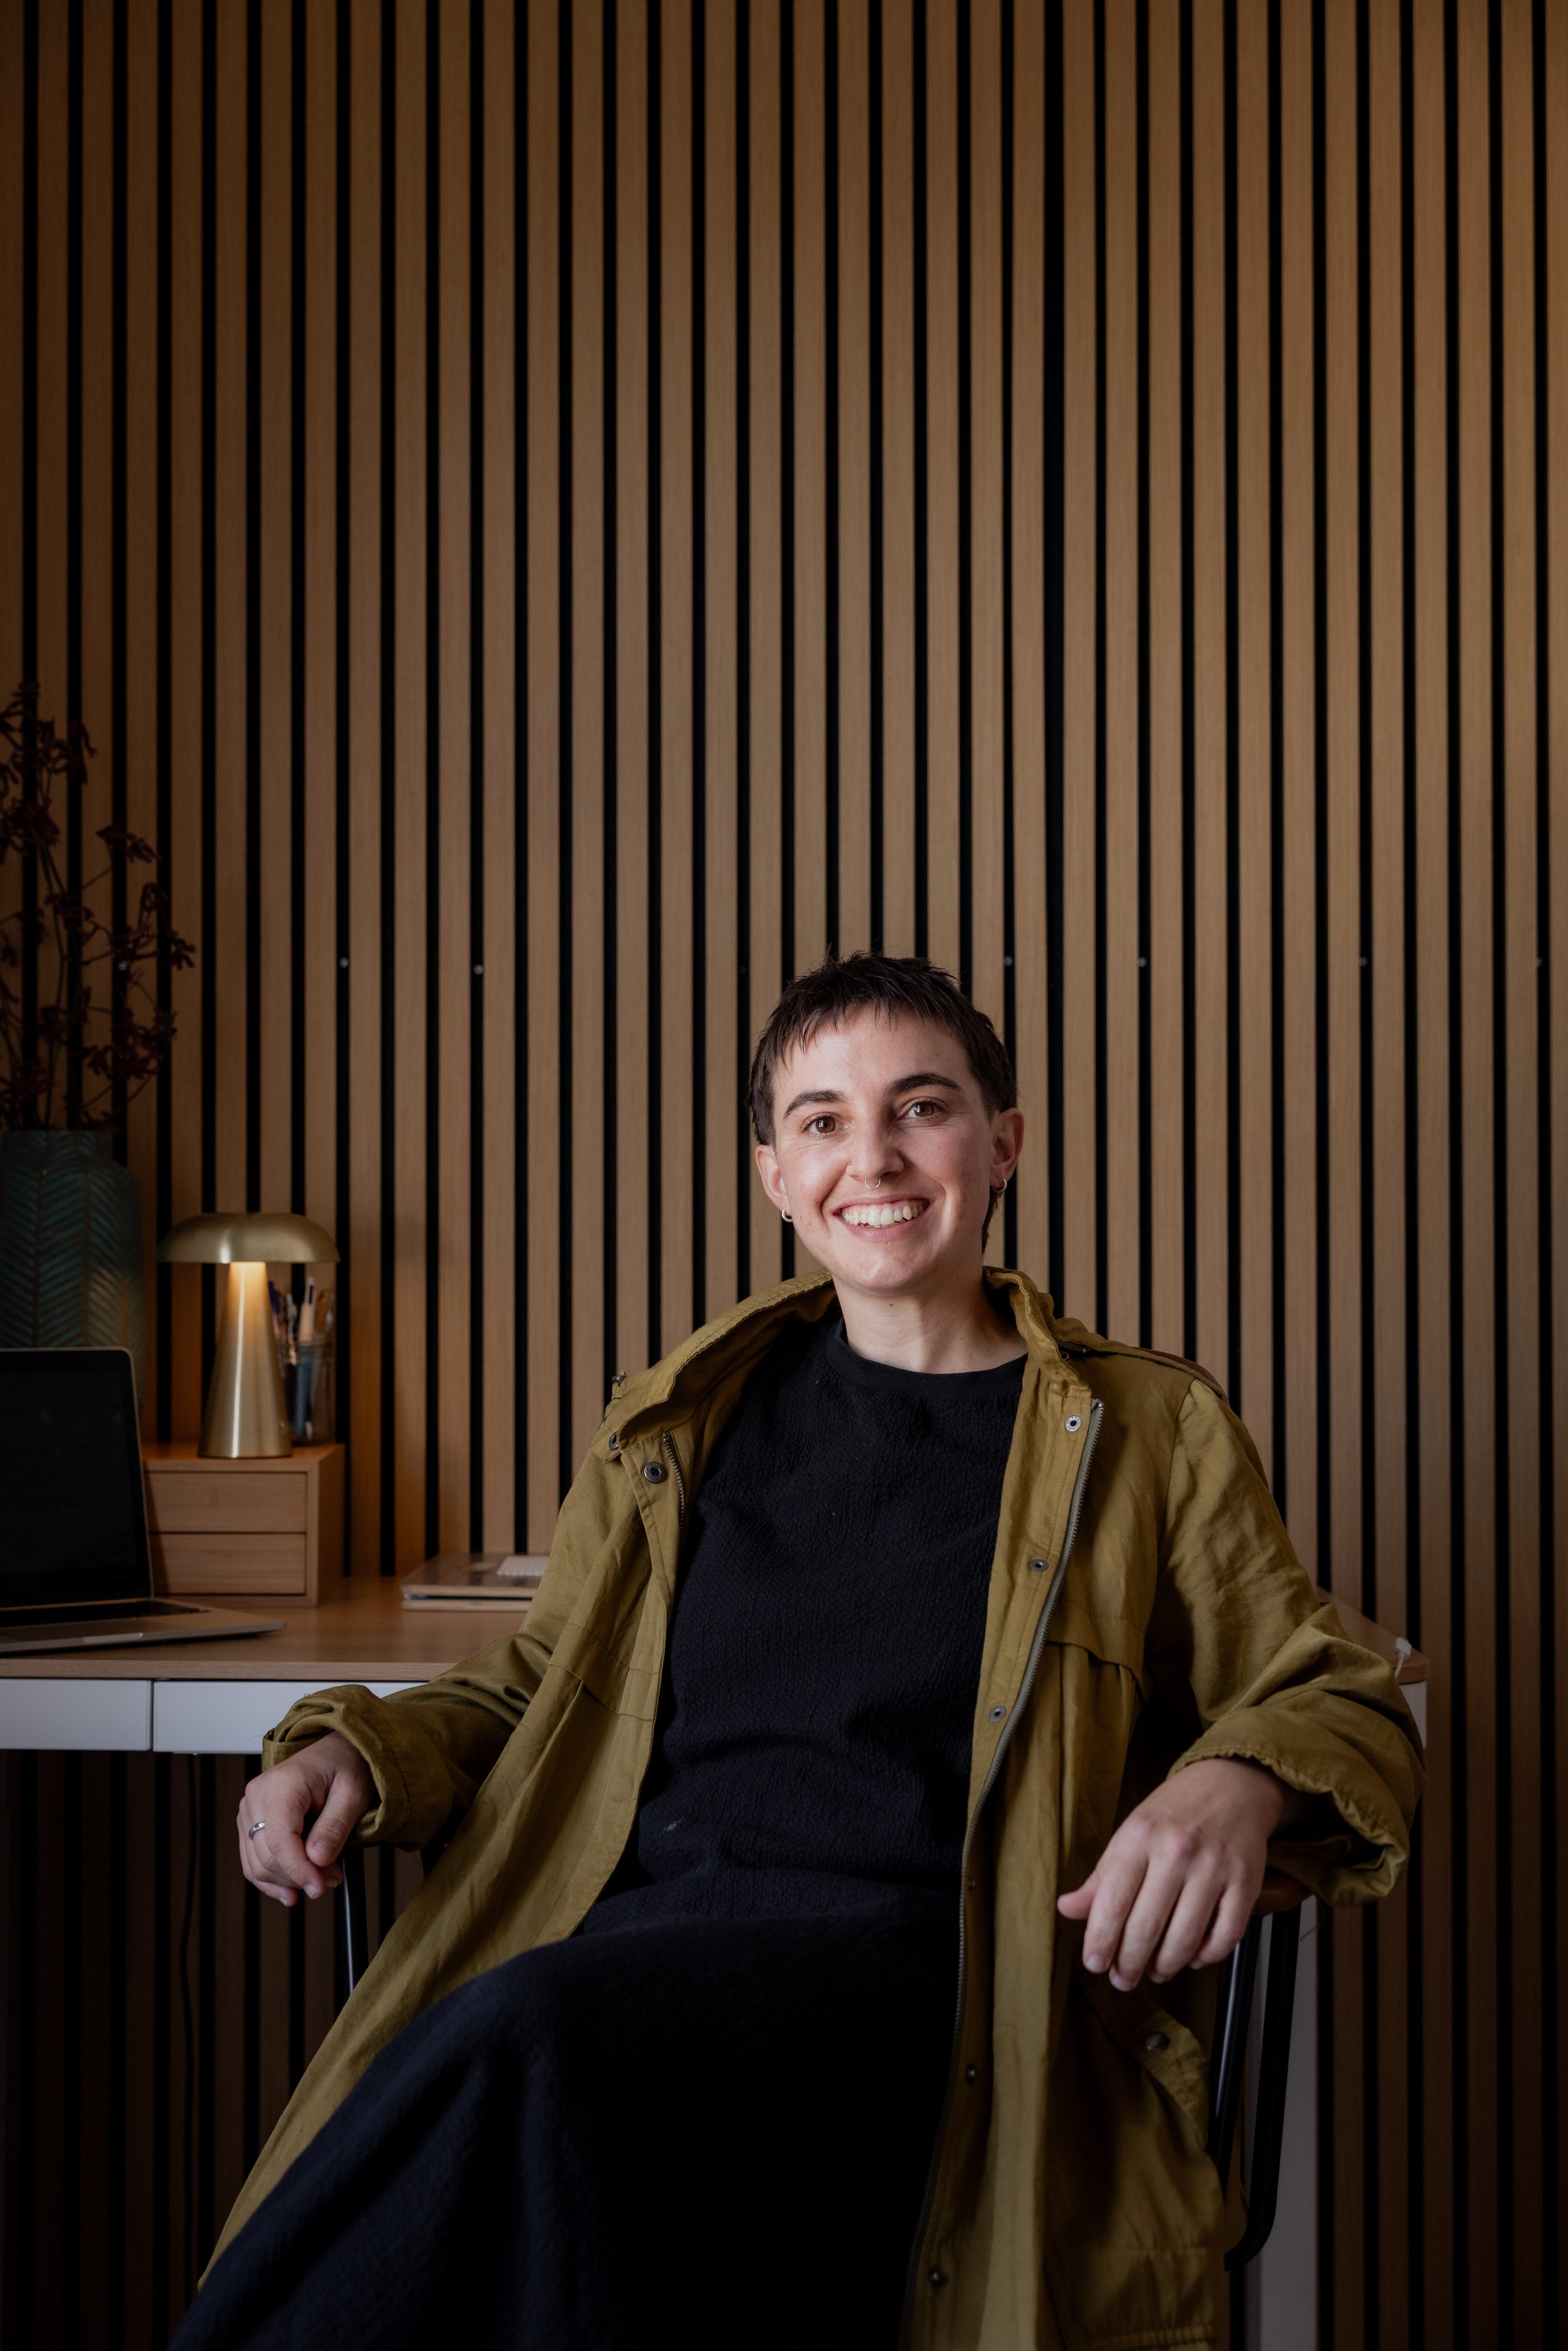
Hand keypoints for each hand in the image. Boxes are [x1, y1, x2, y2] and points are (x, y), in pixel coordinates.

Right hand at [237, 1732, 374, 1909]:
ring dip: (287, 1881)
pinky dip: (272, 1879)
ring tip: (321, 1879)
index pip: (279, 1839)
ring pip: (256, 1864)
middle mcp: (257, 1796)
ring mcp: (249, 1808)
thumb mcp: (353, 1793)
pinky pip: (253, 1860)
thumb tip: (316, 1860)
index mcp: (282, 1784)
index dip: (298, 1870)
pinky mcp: (250, 1821)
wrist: (334, 1751)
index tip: (320, 1887)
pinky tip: (292, 1889)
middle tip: (332, 1879)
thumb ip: (334, 1827)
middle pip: (266, 1856)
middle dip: (298, 1876)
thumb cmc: (345, 1766)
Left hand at [1056, 1758, 1304, 1991]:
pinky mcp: (1246, 1881)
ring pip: (1186, 1938)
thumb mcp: (1130, 1833)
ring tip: (1155, 1972)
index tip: (1095, 1964)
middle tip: (1123, 1979)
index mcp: (1139, 1837)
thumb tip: (1067, 1909)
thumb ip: (1100, 1877)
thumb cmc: (1174, 1813)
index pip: (1112, 1902)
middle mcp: (1176, 1851)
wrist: (1231, 1784)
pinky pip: (1226, 1936)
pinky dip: (1208, 1957)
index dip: (1100, 1942)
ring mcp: (1214, 1867)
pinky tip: (1194, 1958)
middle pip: (1146, 1927)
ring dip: (1166, 1966)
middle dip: (1130, 1964)